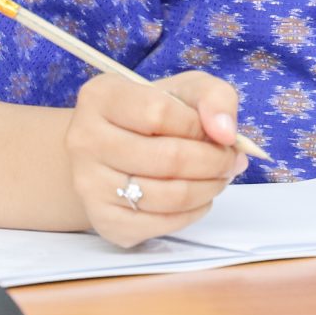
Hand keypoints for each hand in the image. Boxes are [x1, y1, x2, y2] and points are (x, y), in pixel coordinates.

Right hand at [64, 71, 247, 246]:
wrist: (109, 155)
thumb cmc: (151, 116)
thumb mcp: (184, 90)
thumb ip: (214, 97)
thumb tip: (226, 133)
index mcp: (102, 97)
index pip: (160, 113)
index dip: (200, 127)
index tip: (218, 133)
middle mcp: (85, 140)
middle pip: (168, 158)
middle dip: (214, 162)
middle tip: (230, 161)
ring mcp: (89, 184)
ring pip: (169, 196)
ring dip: (209, 188)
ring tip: (219, 177)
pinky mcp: (103, 220)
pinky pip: (162, 224)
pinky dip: (193, 213)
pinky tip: (198, 198)